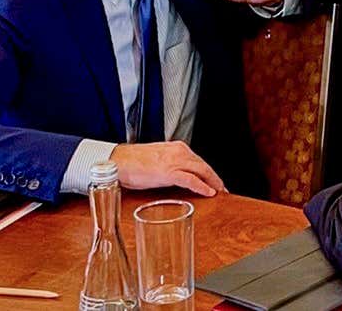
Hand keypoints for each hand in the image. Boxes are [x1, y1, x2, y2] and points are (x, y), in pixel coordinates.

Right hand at [110, 141, 225, 196]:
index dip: (210, 172)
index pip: (199, 161)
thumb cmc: (132, 163)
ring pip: (202, 170)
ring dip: (213, 182)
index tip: (216, 182)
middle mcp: (179, 151)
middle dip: (216, 178)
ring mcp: (174, 161)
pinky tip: (209, 192)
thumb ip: (170, 166)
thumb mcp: (157, 161)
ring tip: (220, 192)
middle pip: (204, 165)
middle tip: (224, 189)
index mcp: (176, 148)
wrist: (117, 161)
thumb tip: (178, 179)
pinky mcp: (168, 172)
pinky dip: (202, 186)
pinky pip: (191, 179)